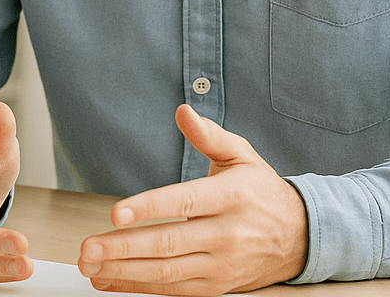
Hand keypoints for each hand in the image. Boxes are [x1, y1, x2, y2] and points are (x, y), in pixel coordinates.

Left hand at [77, 104, 307, 294]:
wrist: (301, 236)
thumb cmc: (261, 191)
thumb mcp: (242, 155)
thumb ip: (209, 135)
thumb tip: (183, 111)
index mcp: (230, 196)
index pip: (184, 203)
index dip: (148, 208)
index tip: (115, 212)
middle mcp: (227, 233)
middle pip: (169, 243)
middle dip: (123, 247)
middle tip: (88, 247)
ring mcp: (222, 264)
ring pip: (168, 272)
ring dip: (124, 271)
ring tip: (91, 266)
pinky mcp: (218, 286)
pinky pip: (174, 290)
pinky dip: (139, 286)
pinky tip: (110, 280)